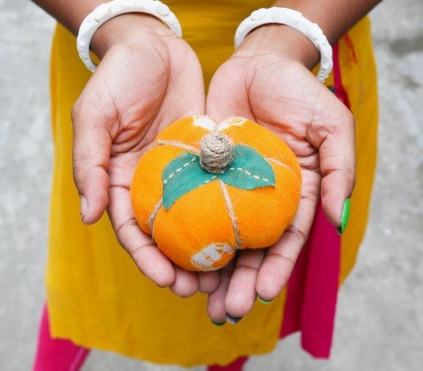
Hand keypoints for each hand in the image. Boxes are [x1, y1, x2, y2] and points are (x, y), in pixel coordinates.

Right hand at [71, 15, 218, 296]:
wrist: (154, 47)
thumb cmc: (118, 79)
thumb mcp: (94, 116)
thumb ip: (90, 164)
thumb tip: (89, 216)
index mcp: (121, 181)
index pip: (133, 230)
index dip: (147, 259)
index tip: (167, 281)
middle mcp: (153, 183)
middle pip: (167, 234)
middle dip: (181, 265)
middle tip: (202, 289)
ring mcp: (182, 173)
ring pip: (196, 219)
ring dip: (209, 248)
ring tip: (226, 275)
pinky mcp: (207, 158)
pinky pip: (218, 189)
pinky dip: (228, 212)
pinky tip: (244, 232)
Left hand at [205, 25, 354, 321]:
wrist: (260, 64)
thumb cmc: (300, 94)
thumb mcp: (332, 128)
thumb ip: (339, 173)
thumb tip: (336, 221)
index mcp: (293, 195)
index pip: (285, 240)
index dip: (275, 267)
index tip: (261, 292)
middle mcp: (259, 198)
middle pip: (249, 248)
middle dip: (238, 281)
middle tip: (226, 310)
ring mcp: (228, 188)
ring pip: (217, 235)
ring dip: (209, 267)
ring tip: (196, 296)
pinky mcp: (202, 172)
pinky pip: (192, 204)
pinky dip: (184, 230)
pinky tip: (173, 254)